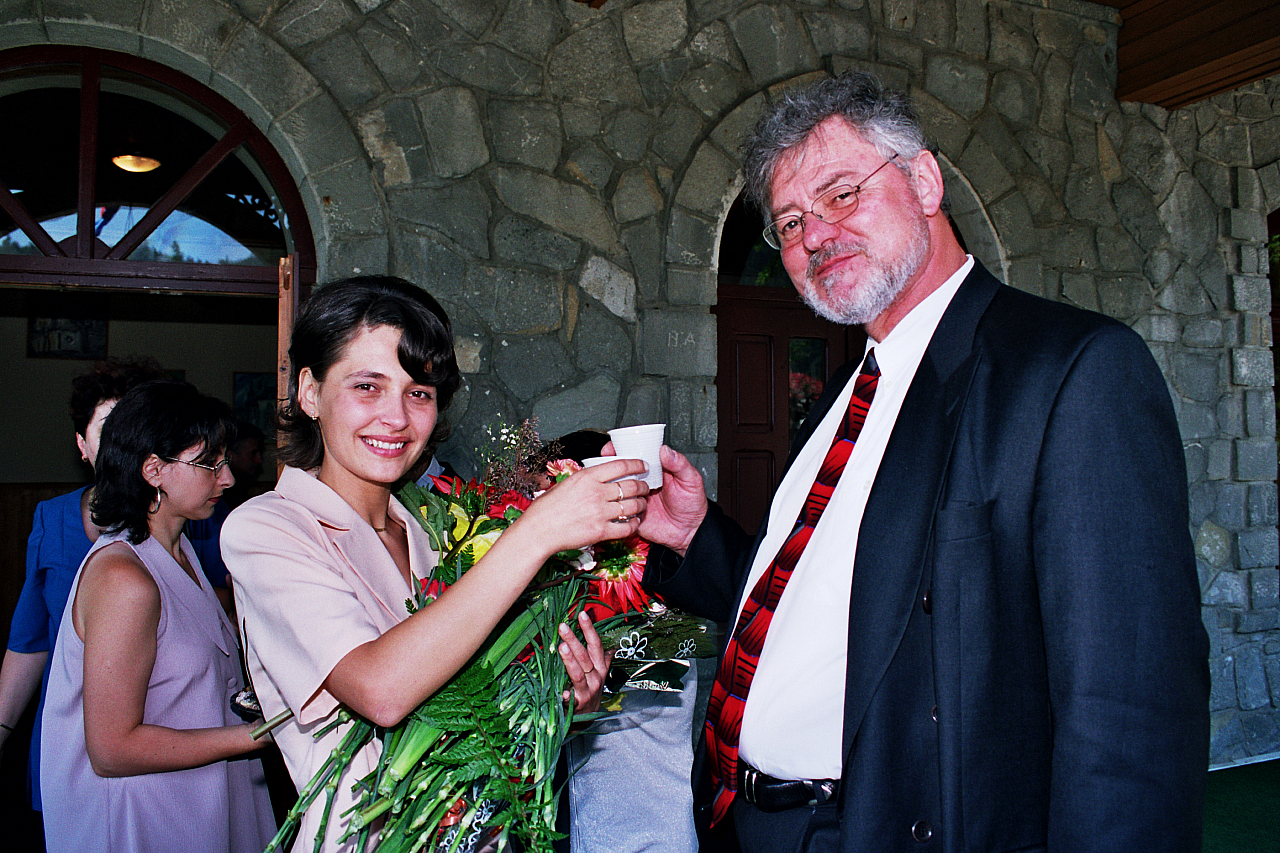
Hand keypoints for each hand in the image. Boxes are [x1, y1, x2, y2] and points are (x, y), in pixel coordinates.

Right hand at [513, 460, 648, 556]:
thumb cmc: (546, 508)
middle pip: (631, 485)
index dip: (637, 464)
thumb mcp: (566, 483)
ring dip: (641, 505)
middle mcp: (596, 492)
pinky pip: (626, 527)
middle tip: (646, 487)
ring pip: (633, 506)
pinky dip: (634, 524)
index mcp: (587, 477)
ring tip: (642, 504)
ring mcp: (599, 512)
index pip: (620, 465)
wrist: (539, 531)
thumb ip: (585, 479)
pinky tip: (635, 522)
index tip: (643, 465)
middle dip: (643, 486)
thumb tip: (599, 475)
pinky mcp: (600, 531)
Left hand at [558, 610, 611, 713]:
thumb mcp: (599, 674)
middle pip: (585, 656)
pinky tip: (563, 693)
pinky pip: (572, 700)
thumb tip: (611, 645)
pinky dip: (568, 696)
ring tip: (561, 647)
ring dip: (570, 660)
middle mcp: (596, 678)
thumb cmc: (590, 690)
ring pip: (578, 674)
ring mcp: (587, 692)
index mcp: (600, 667)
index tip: (582, 614)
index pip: (595, 644)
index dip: (589, 629)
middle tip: (562, 627)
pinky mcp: (578, 705)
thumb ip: (604, 659)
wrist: (588, 719)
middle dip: (574, 640)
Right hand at [604, 443, 706, 555]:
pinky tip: (615, 502)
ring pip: (617, 487)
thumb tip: (665, 450)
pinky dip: (614, 504)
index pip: (636, 455)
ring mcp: (635, 496)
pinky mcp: (631, 512)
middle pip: (621, 469)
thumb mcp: (690, 481)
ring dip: (612, 485)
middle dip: (610, 465)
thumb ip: (680, 464)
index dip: (622, 448)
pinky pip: (618, 507)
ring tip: (615, 486)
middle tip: (606, 466)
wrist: (689, 531)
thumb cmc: (692, 504)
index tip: (612, 447)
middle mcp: (642, 481)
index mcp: (655, 469)